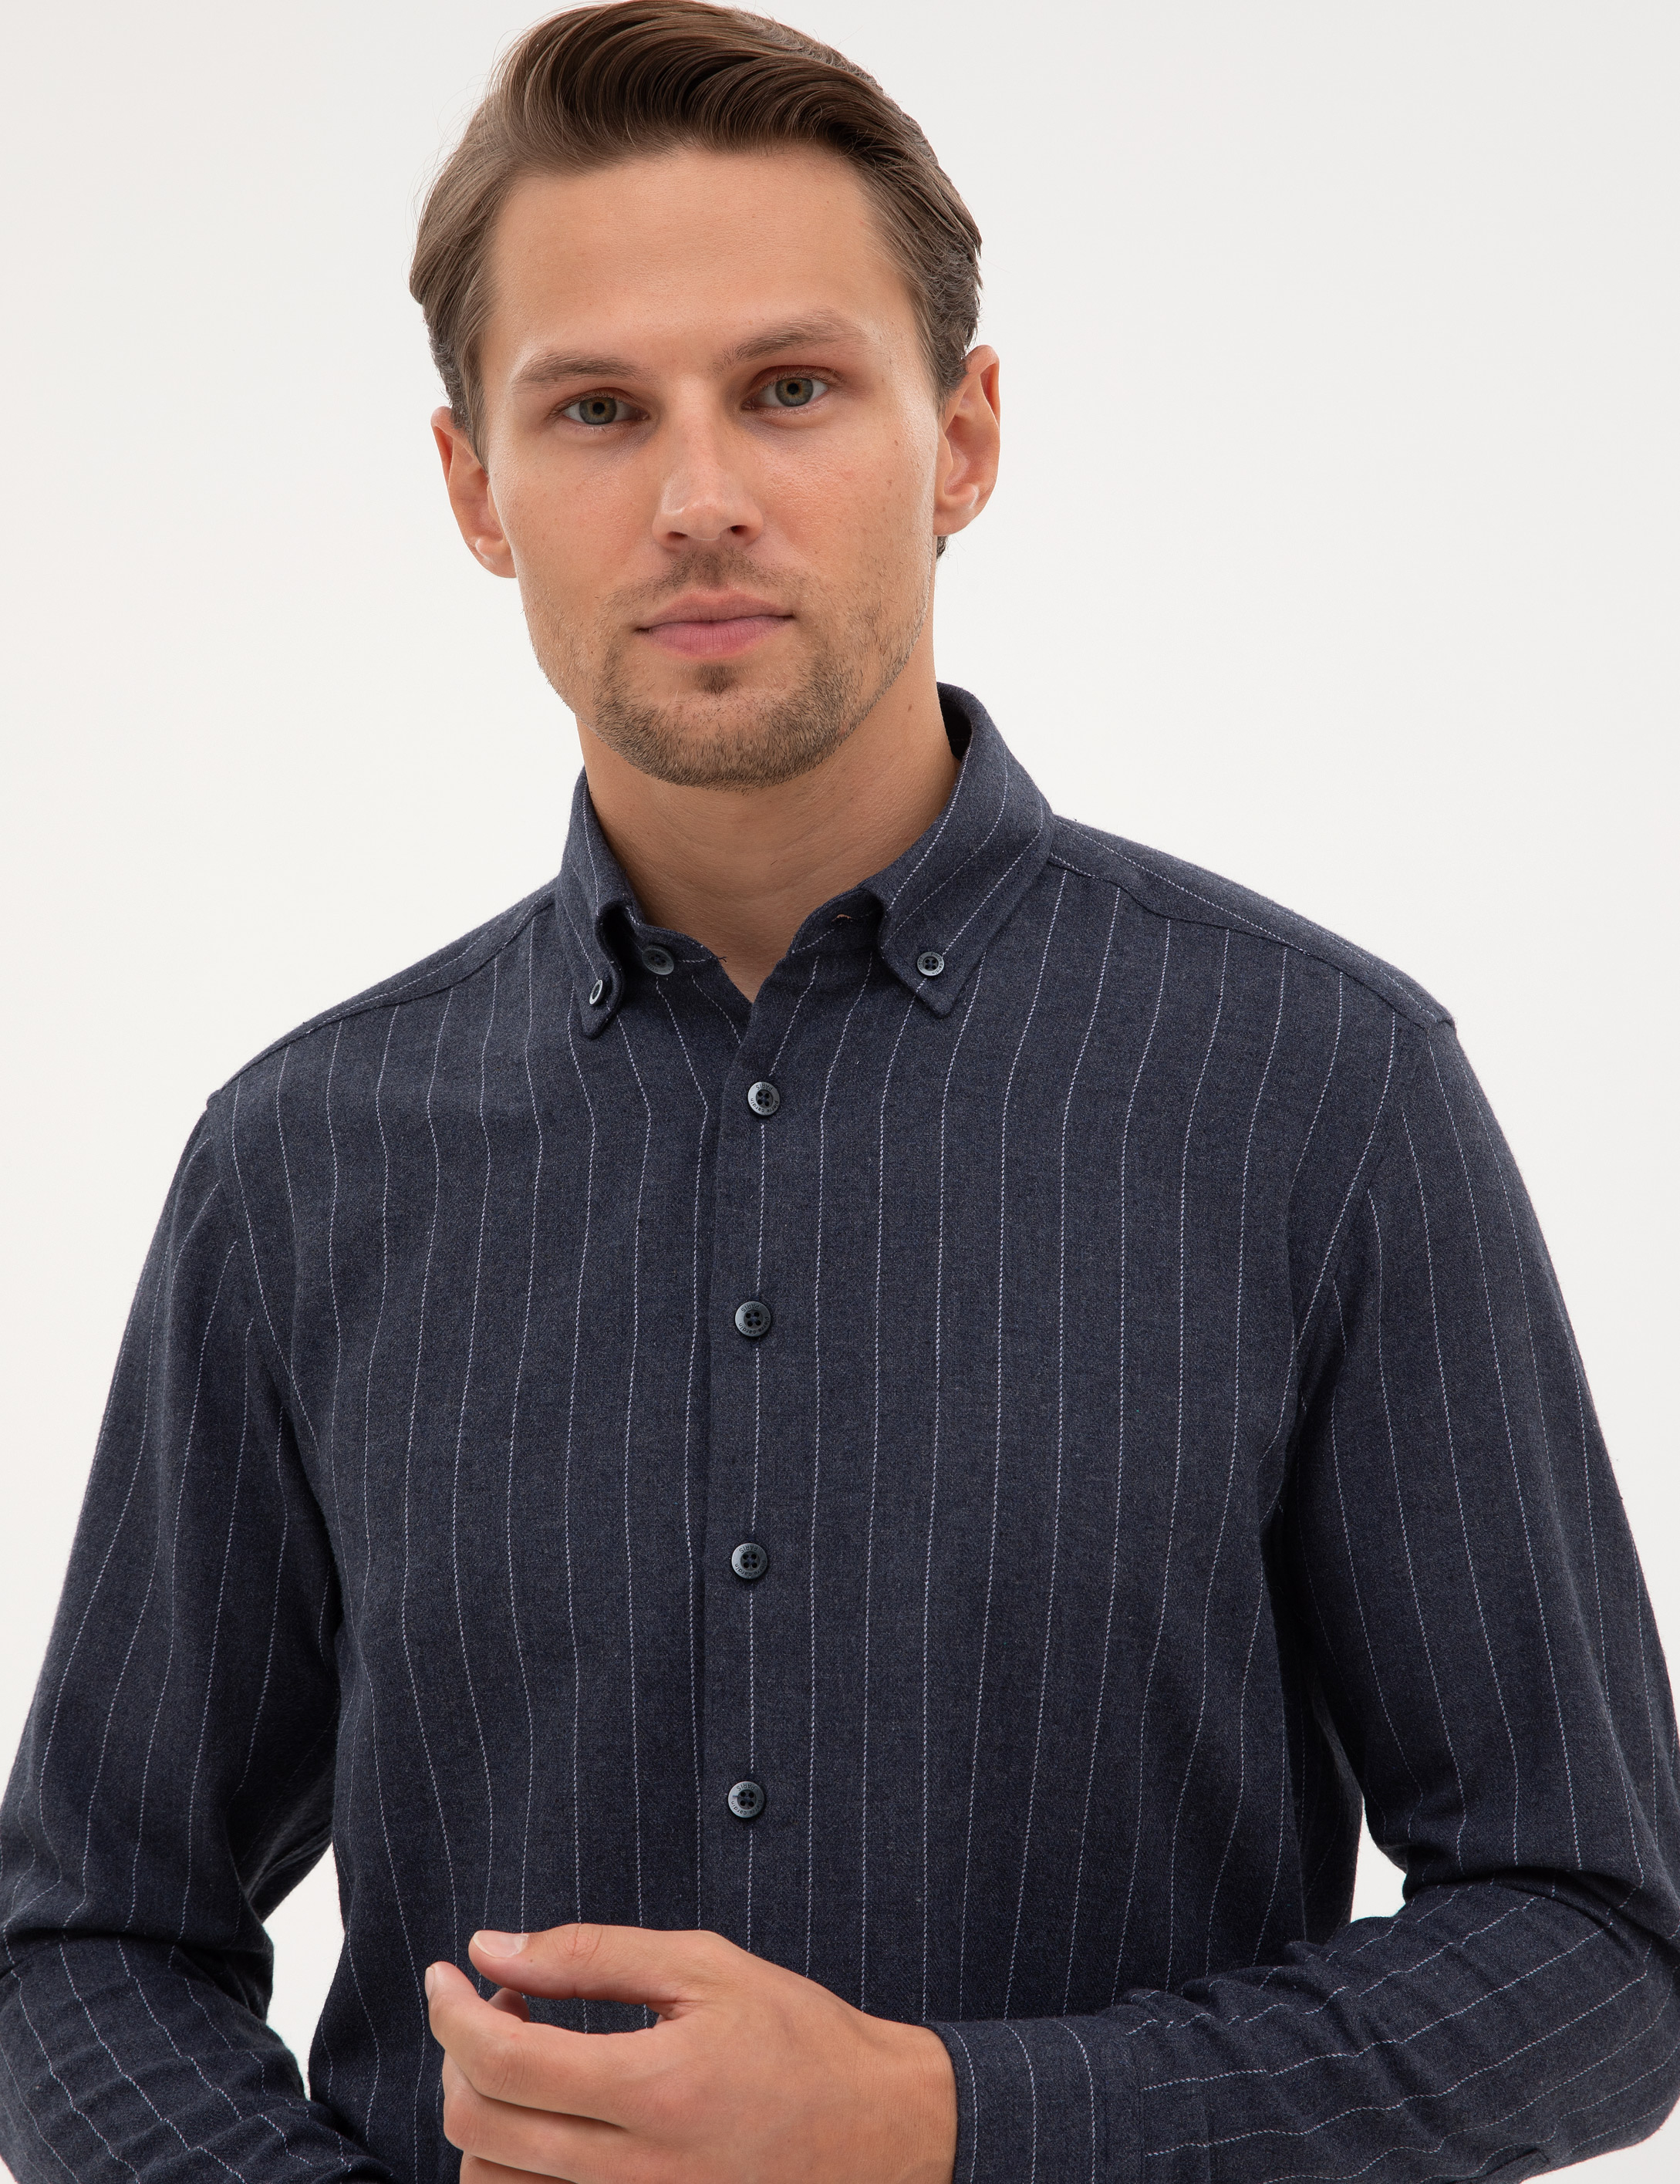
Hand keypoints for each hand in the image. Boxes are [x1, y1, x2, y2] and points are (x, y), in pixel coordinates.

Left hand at [426, 1921, 957, 2183]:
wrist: (881, 2135)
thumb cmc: (800, 2041)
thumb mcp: (705, 1967)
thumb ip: (591, 1955)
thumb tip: (492, 1948)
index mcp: (653, 2089)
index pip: (502, 2059)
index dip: (450, 2010)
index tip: (445, 1973)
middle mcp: (634, 2173)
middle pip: (479, 2126)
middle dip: (461, 2053)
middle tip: (502, 2003)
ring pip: (490, 2182)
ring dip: (484, 2111)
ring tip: (529, 2055)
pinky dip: (513, 2163)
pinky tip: (550, 2112)